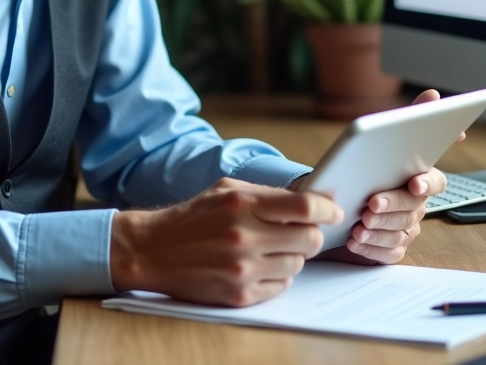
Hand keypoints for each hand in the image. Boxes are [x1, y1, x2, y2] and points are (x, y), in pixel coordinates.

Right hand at [110, 178, 343, 306]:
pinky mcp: (239, 294)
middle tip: (300, 231)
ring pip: (298, 264)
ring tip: (270, 248)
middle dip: (311, 234)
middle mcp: (244, 236)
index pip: (304, 206)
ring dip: (291, 256)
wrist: (152, 250)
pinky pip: (281, 287)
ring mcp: (242, 268)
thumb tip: (312, 200)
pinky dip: (276, 277)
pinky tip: (257, 265)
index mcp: (242, 204)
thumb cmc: (193, 217)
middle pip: (309, 238)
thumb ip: (268, 194)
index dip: (326, 208)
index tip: (333, 211)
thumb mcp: (227, 190)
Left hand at [301, 89, 458, 264]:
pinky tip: (354, 240)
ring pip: (400, 233)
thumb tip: (433, 94)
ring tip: (359, 224)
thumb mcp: (382, 137)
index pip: (436, 181)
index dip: (427, 182)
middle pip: (413, 210)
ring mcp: (405, 228)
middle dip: (392, 206)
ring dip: (379, 229)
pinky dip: (370, 248)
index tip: (413, 181)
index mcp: (419, 178)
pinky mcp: (390, 248)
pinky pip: (386, 252)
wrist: (337, 195)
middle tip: (371, 204)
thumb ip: (410, 117)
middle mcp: (416, 205)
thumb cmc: (366, 164)